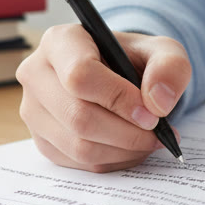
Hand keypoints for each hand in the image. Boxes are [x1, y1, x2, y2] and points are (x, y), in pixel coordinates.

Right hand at [16, 24, 190, 171]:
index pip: (80, 74)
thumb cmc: (136, 59)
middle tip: (158, 133)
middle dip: (127, 132)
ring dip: (123, 150)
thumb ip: (170, 67)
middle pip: (78, 116)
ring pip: (78, 145)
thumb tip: (158, 103)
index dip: (118, 98)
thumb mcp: (163, 51)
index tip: (152, 114)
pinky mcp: (43, 140)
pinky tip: (133, 147)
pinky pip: (78, 163)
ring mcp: (34, 110)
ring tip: (150, 140)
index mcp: (61, 41)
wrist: (121, 76)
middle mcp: (37, 74)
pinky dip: (114, 161)